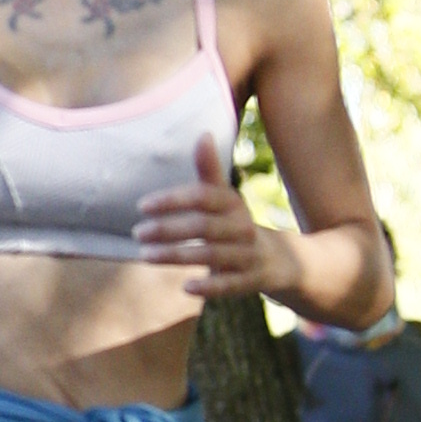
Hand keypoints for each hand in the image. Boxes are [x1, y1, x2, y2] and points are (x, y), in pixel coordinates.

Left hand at [132, 137, 270, 301]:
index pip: (203, 196)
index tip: (142, 206)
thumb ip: (209, 172)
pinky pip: (232, 284)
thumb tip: (203, 134)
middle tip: (137, 233)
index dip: (173, 199)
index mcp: (233, 204)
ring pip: (213, 255)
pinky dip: (211, 286)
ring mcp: (249, 255)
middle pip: (204, 226)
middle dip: (169, 229)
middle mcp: (243, 227)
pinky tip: (186, 287)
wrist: (283, 261)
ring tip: (146, 255)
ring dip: (178, 256)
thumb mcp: (226, 200)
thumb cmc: (238, 225)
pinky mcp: (252, 281)